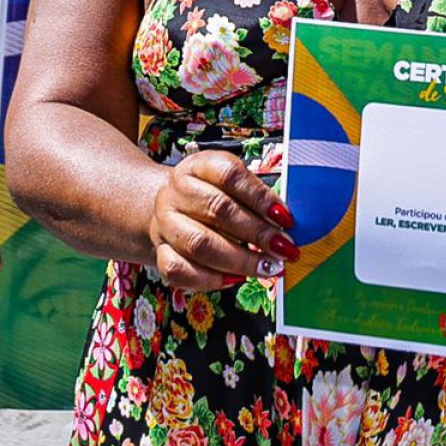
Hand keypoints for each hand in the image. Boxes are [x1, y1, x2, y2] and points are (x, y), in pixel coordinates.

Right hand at [147, 149, 297, 290]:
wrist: (170, 207)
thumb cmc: (212, 195)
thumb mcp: (232, 185)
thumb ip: (256, 199)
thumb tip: (286, 223)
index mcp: (197, 166)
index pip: (229, 175)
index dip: (260, 197)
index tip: (286, 218)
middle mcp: (175, 192)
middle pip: (217, 209)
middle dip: (257, 233)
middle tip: (284, 248)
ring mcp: (164, 223)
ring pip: (199, 244)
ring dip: (240, 260)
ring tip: (268, 268)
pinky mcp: (159, 252)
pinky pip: (180, 271)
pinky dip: (211, 279)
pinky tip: (237, 279)